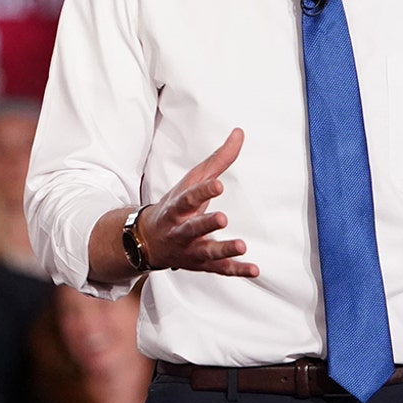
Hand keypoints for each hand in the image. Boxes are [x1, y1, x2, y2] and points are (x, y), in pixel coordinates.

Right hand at [136, 129, 257, 276]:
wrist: (148, 240)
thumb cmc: (175, 206)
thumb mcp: (191, 181)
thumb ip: (218, 160)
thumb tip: (239, 132)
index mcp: (178, 207)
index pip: (189, 197)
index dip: (203, 191)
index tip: (219, 185)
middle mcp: (181, 230)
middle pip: (193, 227)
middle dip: (206, 224)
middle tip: (222, 218)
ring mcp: (190, 249)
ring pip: (206, 251)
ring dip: (223, 250)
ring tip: (240, 246)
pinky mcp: (201, 264)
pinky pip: (219, 269)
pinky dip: (236, 270)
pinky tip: (253, 269)